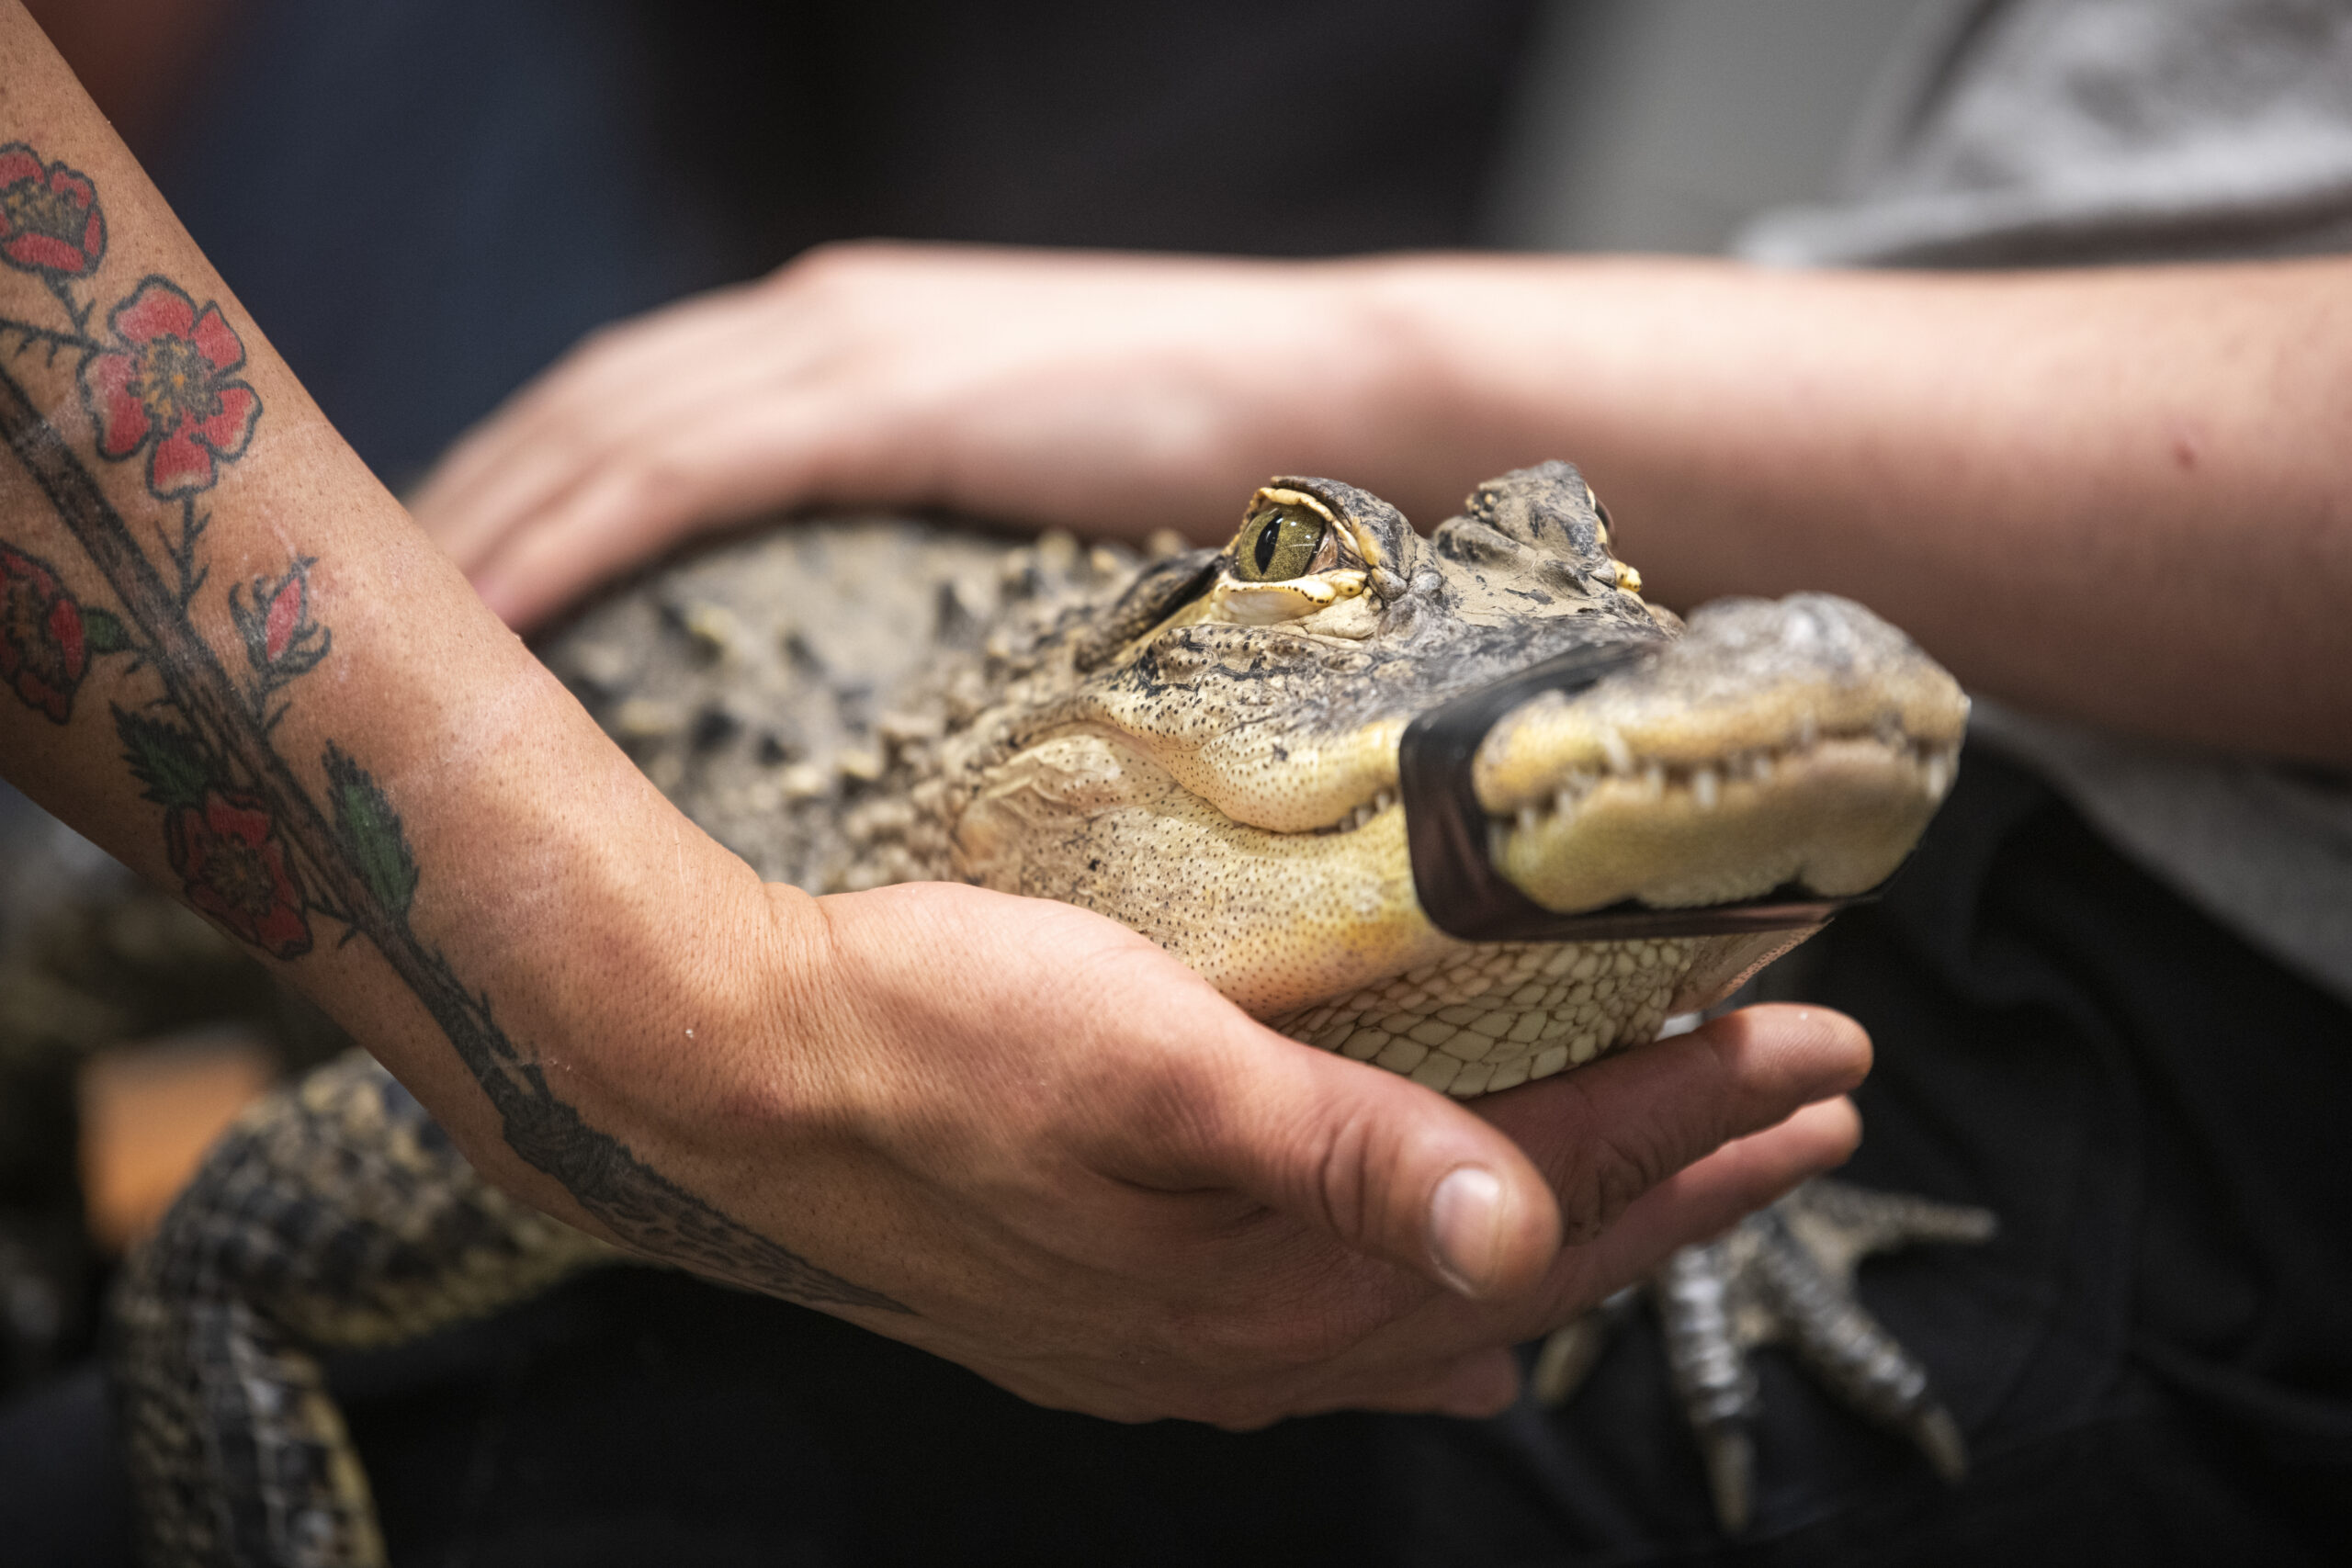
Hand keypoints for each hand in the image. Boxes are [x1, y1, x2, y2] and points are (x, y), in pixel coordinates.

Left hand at [411, 243, 1432, 628]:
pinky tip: (493, 608)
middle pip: (579, 405)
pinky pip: (680, 465)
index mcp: (839, 337)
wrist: (1338, 389)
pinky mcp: (884, 391)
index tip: (436, 590)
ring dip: (480, 518)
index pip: (627, 407)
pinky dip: (572, 531)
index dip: (514, 486)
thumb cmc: (1210, 461)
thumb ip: (929, 527)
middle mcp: (812, 318)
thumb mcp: (1027, 486)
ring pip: (600, 427)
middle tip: (357, 619)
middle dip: (461, 501)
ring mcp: (843, 343)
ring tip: (380, 627)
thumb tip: (883, 641)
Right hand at [572, 878, 1866, 1426]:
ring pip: (1449, 1295)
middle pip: (1531, 1255)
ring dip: (1583, 1231)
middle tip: (1815, 1113)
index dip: (1701, 1121)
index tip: (1827, 1051)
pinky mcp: (1131, 1318)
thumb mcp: (1146, 1067)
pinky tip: (1474, 1328)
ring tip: (1690, 1191)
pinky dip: (1439, 1317)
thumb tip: (1526, 1258)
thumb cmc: (935, 1036)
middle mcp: (1257, 1337)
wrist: (732, 1082)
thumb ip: (1340, 1156)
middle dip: (1690, 1183)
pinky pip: (1342, 1341)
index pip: (1556, 1190)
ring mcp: (1192, 1341)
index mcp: (1284, 1272)